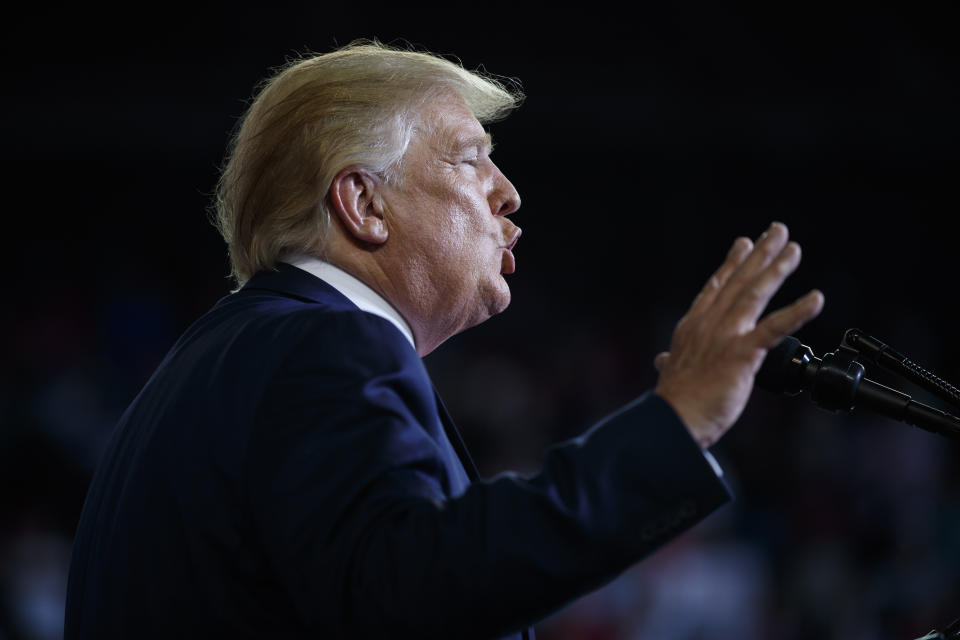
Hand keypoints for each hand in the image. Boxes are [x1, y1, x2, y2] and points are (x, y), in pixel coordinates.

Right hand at [654, 222, 823, 447]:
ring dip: (776, 269)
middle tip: (777, 231)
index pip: (715, 289)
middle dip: (759, 254)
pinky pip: (775, 327)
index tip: (743, 244)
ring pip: (755, 294)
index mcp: (692, 328)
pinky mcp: (742, 353)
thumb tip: (662, 360)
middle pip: (738, 282)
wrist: (672, 420)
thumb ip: (670, 361)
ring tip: (794, 249)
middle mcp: (708, 324)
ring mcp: (725, 336)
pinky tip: (816, 298)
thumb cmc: (673, 402)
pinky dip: (798, 311)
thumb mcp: (670, 374)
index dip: (731, 265)